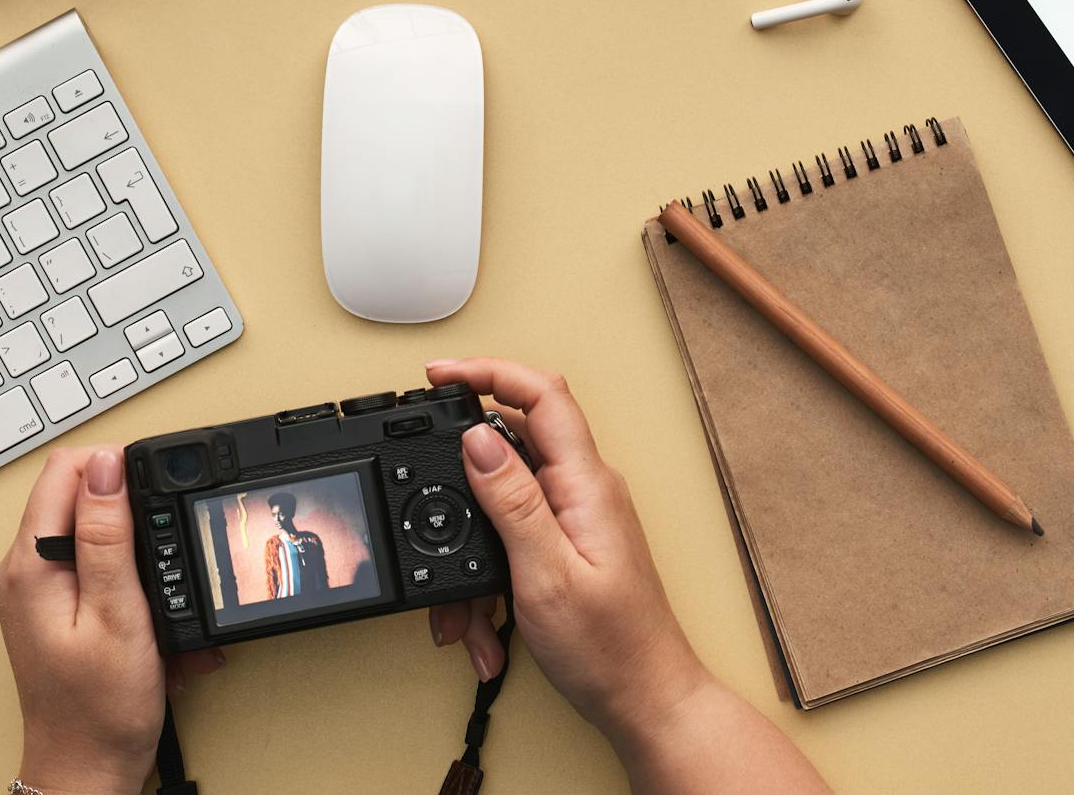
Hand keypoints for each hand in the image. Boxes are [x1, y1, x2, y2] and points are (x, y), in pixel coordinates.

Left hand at [0, 446, 223, 794]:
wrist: (89, 768)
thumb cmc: (99, 708)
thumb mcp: (117, 612)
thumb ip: (108, 535)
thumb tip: (105, 466)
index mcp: (30, 564)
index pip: (65, 470)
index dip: (116, 468)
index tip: (153, 494)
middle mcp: (23, 570)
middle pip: (81, 495)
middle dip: (134, 512)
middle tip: (162, 553)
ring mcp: (38, 588)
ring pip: (95, 530)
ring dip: (140, 550)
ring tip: (158, 592)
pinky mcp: (57, 604)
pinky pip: (99, 565)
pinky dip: (134, 579)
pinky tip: (150, 611)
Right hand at [423, 360, 830, 793]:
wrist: (645, 702)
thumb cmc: (611, 649)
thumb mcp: (545, 573)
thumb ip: (511, 500)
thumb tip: (479, 438)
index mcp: (586, 483)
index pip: (542, 394)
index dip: (489, 372)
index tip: (440, 376)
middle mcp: (585, 490)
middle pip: (510, 446)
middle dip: (460, 488)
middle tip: (428, 517)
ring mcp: (576, 517)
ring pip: (500, 505)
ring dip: (470, 559)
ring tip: (466, 616)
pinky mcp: (567, 545)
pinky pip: (511, 541)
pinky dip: (487, 583)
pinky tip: (486, 625)